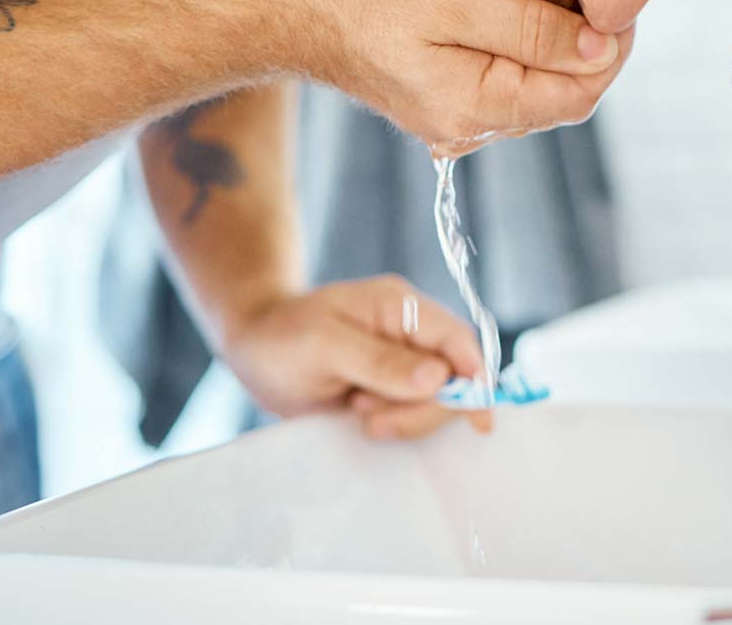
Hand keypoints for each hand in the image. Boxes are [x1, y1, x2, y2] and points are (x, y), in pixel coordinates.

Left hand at [219, 275, 494, 439]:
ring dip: (402, 418)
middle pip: (453, 380)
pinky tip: (362, 418)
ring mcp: (403, 363)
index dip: (475, 377)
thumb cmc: (282, 336)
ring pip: (435, 403)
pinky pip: (414, 414)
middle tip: (370, 419)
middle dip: (420, 408)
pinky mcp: (392, 390)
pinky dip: (394, 424)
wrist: (253, 348)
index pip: (457, 340)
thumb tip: (438, 377)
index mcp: (401, 306)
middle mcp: (410, 334)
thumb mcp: (323, 345)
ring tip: (355, 410)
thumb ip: (379, 361)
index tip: (478, 419)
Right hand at [262, 0, 631, 152]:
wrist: (285, 6)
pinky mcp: (432, 95)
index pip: (579, 95)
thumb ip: (531, 29)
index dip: (611, 50)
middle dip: (591, 49)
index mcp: (476, 107)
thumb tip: (602, 49)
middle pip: (560, 97)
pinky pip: (499, 81)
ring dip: (558, 49)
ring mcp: (447, 115)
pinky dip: (522, 50)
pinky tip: (517, 11)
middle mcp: (465, 125)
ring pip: (532, 89)